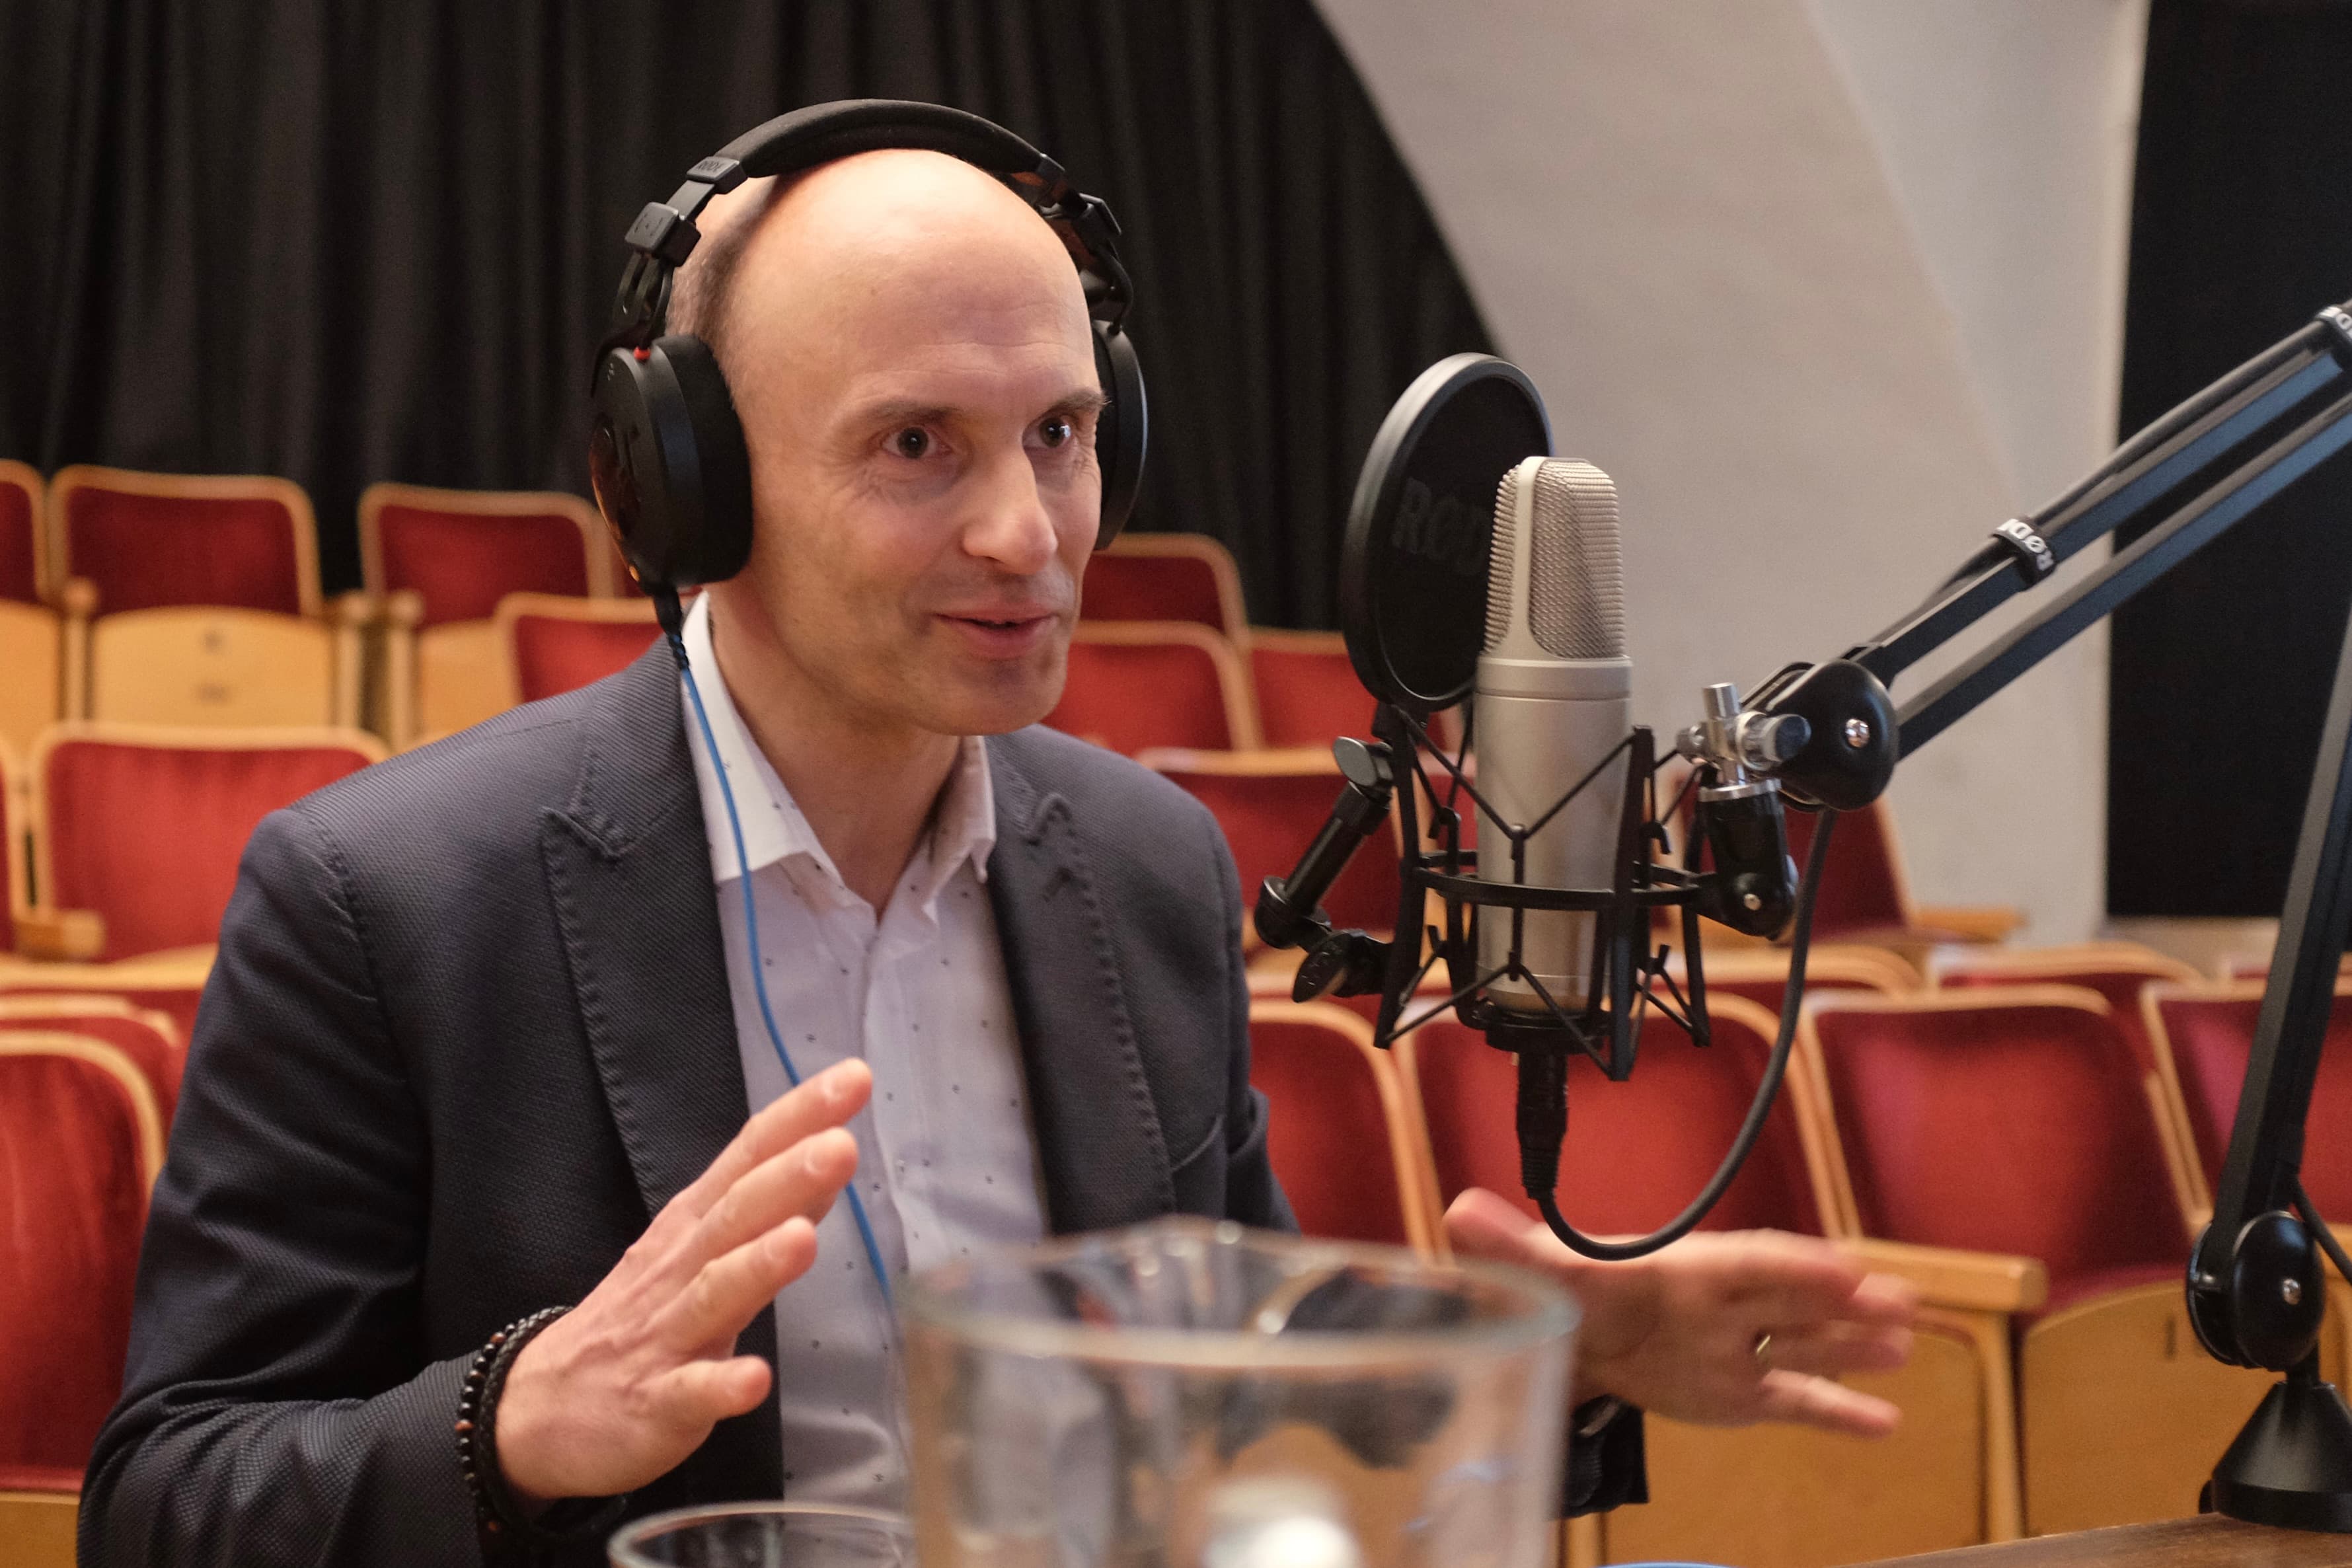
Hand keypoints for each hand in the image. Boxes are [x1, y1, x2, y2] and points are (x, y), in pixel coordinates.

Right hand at [496, 1059, 873, 1504]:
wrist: (538, 1411)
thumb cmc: (638, 1319)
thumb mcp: (697, 1252)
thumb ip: (764, 1209)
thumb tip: (828, 1159)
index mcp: (694, 1227)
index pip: (748, 1158)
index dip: (799, 1117)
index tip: (855, 1076)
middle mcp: (679, 1270)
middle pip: (735, 1215)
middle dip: (788, 1178)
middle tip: (841, 1144)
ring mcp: (664, 1337)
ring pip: (713, 1294)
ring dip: (758, 1265)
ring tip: (802, 1238)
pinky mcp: (655, 1403)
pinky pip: (690, 1394)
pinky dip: (722, 1385)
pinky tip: (755, 1380)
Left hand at [1444, 1188, 1917, 1436]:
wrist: (1574, 1338)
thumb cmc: (1571, 1293)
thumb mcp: (1545, 1272)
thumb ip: (1511, 1245)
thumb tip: (1459, 1212)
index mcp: (1684, 1270)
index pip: (1745, 1264)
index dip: (1792, 1266)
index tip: (1841, 1268)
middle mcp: (1722, 1307)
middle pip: (1789, 1299)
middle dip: (1841, 1301)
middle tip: (1896, 1300)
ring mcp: (1737, 1349)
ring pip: (1804, 1344)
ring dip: (1852, 1345)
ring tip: (1904, 1343)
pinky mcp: (1740, 1391)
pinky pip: (1794, 1400)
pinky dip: (1838, 1411)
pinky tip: (1884, 1421)